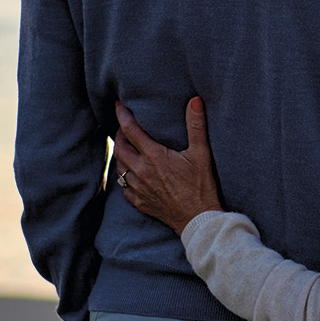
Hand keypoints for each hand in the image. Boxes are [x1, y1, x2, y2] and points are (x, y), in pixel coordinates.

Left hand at [113, 98, 223, 235]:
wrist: (198, 219)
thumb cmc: (201, 186)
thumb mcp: (202, 154)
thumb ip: (196, 126)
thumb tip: (195, 101)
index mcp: (154, 157)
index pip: (130, 130)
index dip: (122, 115)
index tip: (118, 105)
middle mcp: (141, 172)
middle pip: (119, 147)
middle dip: (119, 134)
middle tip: (124, 126)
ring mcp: (138, 188)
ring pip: (119, 167)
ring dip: (120, 154)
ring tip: (126, 147)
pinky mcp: (139, 202)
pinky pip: (123, 186)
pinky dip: (124, 176)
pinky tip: (131, 173)